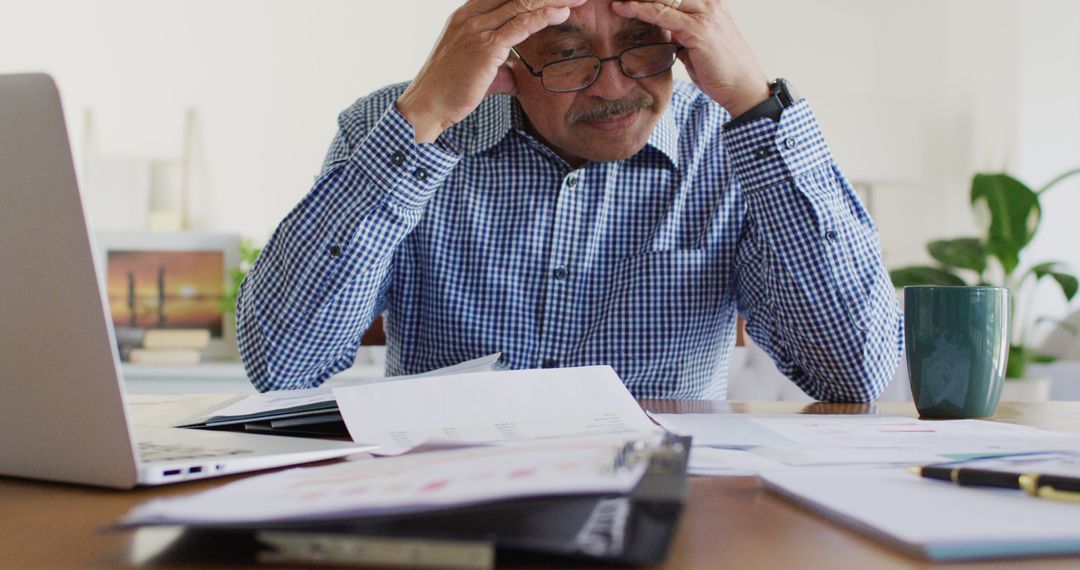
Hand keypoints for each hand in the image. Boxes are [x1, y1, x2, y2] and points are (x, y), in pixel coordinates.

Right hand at [397, 0, 587, 142]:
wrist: (426, 106)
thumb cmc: (448, 91)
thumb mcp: (475, 71)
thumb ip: (498, 67)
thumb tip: (515, 75)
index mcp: (466, 16)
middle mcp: (470, 16)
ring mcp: (477, 29)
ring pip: (522, 3)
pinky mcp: (485, 47)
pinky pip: (520, 25)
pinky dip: (544, 17)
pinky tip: (562, 13)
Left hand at [611, 0, 769, 116]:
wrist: (743, 88)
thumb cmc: (720, 69)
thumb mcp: (695, 45)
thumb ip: (678, 33)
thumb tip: (659, 30)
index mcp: (708, 3)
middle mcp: (709, 2)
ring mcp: (706, 14)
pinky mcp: (700, 30)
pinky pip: (664, 15)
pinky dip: (641, 10)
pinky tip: (623, 8)